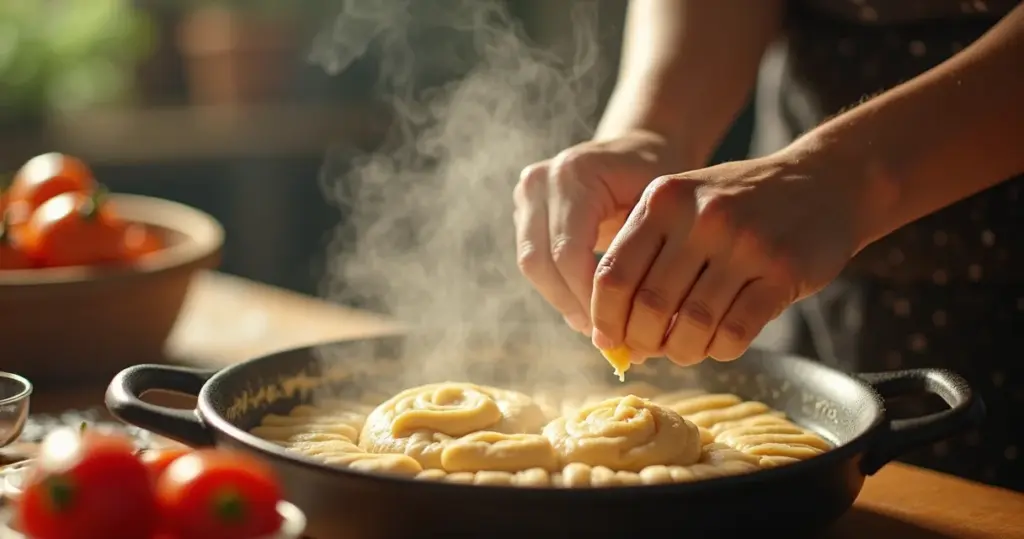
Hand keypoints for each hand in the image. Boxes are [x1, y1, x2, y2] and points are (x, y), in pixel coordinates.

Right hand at [513, 130, 693, 333]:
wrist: (639, 150)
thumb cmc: (659, 180)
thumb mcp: (659, 212)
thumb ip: (639, 258)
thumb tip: (630, 332)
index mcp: (574, 174)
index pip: (566, 251)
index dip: (586, 296)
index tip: (614, 328)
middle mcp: (541, 180)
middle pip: (539, 260)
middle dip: (570, 303)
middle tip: (602, 334)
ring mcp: (526, 193)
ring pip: (530, 263)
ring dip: (560, 299)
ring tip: (595, 324)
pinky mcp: (523, 208)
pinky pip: (533, 257)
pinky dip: (557, 285)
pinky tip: (585, 305)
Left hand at [590, 152, 866, 364]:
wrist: (823, 180)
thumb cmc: (741, 203)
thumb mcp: (685, 204)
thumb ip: (646, 254)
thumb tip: (612, 332)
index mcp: (664, 200)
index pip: (614, 274)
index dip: (605, 318)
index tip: (608, 340)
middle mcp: (701, 218)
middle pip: (650, 305)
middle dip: (643, 341)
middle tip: (649, 351)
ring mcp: (745, 243)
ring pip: (693, 325)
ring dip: (683, 350)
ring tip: (685, 349)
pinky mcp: (783, 271)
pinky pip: (737, 331)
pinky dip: (720, 349)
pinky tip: (719, 343)